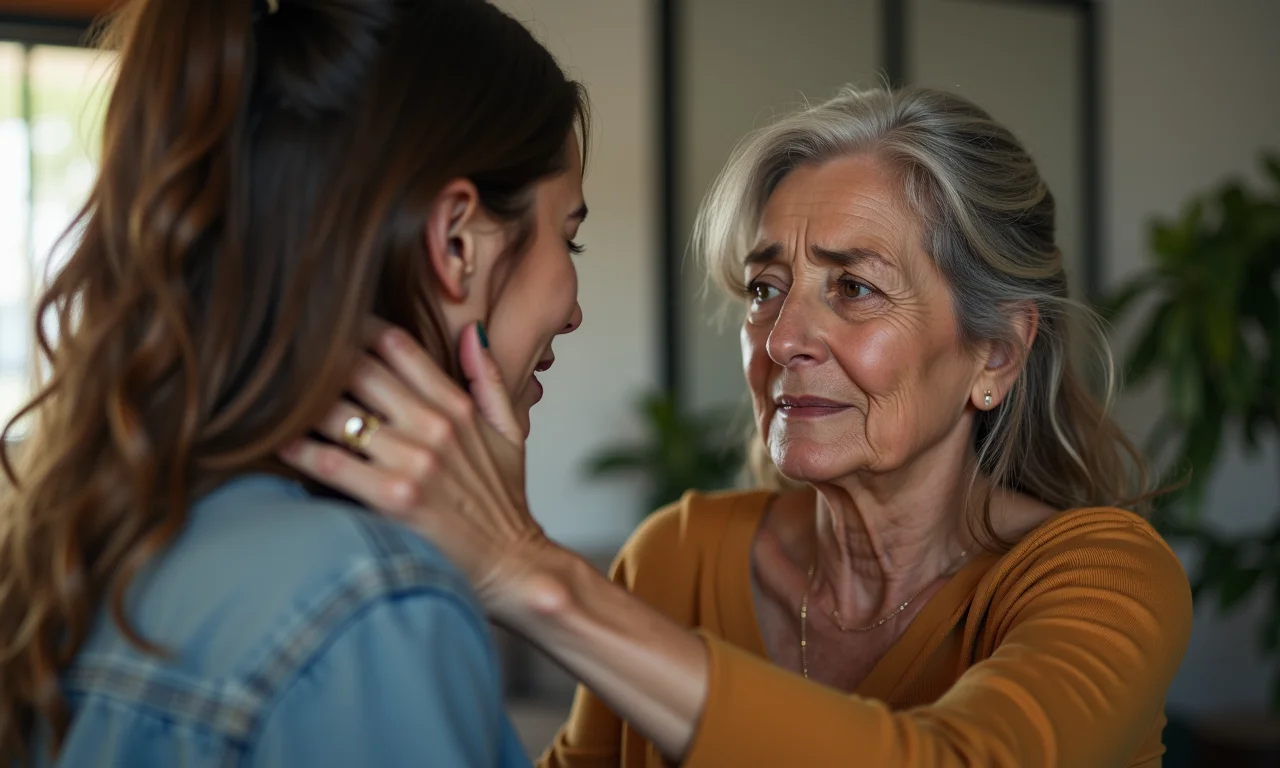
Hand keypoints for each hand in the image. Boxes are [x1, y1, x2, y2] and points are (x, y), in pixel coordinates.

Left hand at [280, 319, 556, 613]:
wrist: (512, 564)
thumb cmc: (502, 504)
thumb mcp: (510, 432)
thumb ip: (489, 378)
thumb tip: (467, 334)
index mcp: (457, 406)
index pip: (397, 345)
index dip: (356, 330)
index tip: (330, 331)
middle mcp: (434, 426)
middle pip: (358, 369)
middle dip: (320, 362)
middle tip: (287, 361)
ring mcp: (414, 461)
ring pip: (337, 412)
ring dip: (301, 404)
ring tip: (272, 398)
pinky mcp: (393, 498)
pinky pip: (331, 463)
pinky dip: (299, 451)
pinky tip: (278, 444)